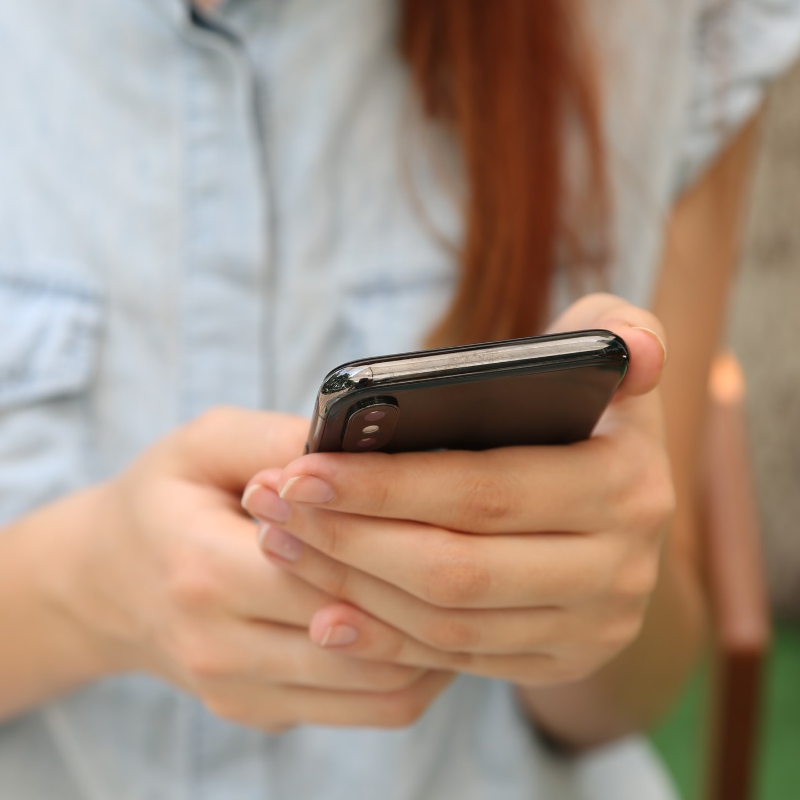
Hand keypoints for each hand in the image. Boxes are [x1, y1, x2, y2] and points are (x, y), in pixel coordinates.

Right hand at [49, 408, 450, 729]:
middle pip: (366, 636)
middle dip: (431, 594)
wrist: (105, 583)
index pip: (331, 570)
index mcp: (204, 570)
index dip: (398, 541)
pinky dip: (412, 672)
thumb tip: (362, 447)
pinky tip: (432, 624)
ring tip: (470, 589)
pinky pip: (365, 711)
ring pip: (380, 690)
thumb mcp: (205, 444)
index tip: (452, 507)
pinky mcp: (261, 714)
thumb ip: (277, 439)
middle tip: (484, 551)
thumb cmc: (164, 499)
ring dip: (437, 643)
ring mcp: (241, 693)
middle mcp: (220, 648)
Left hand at [242, 295, 674, 687]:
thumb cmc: (588, 414)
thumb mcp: (609, 357)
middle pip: (456, 566)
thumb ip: (619, 328)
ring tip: (283, 544)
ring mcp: (593, 626)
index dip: (387, 484)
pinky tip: (326, 614)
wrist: (619, 510)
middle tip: (273, 506)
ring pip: (448, 620)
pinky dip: (386, 640)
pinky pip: (458, 660)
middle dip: (350, 539)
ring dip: (353, 587)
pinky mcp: (560, 661)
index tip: (301, 468)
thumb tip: (634, 351)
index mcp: (626, 484)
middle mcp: (621, 567)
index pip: (486, 490)